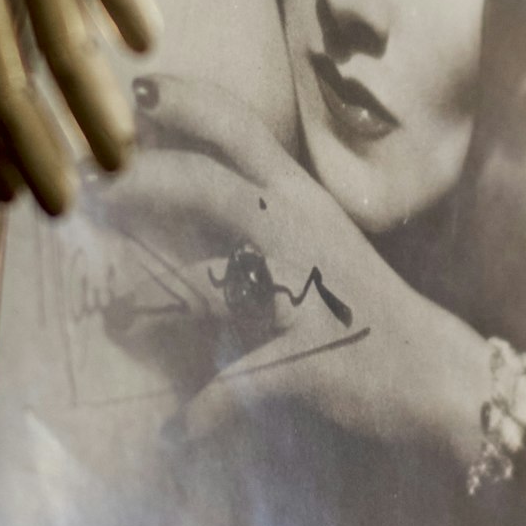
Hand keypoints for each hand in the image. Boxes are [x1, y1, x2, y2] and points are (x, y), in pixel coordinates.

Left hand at [123, 76, 487, 463]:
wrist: (437, 373)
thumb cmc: (363, 304)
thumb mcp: (314, 242)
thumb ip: (254, 216)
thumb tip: (179, 206)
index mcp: (300, 198)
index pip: (238, 128)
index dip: (182, 103)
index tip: (131, 91)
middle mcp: (301, 232)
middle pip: (210, 187)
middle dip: (142, 181)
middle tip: (87, 186)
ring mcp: (305, 294)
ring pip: (214, 285)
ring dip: (151, 301)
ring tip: (108, 314)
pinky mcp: (308, 359)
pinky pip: (242, 389)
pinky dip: (204, 415)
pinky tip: (173, 435)